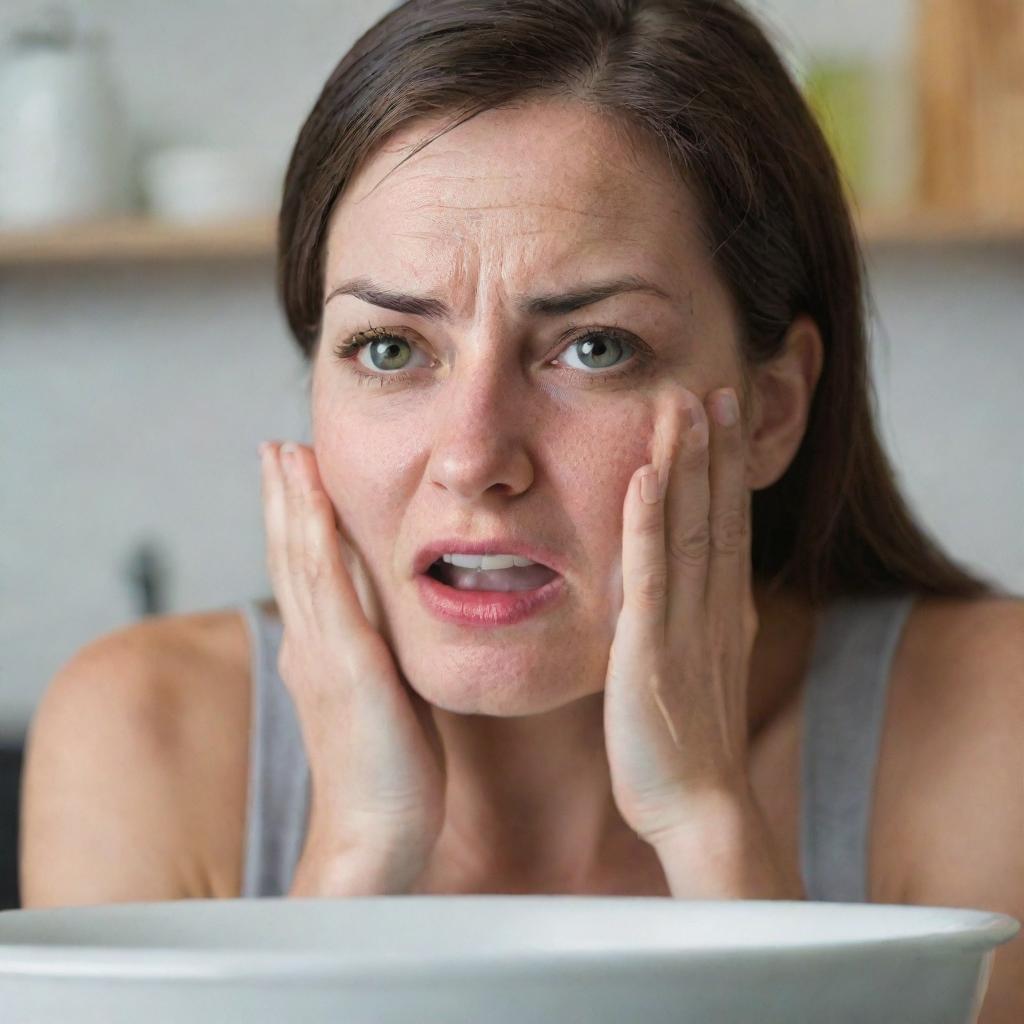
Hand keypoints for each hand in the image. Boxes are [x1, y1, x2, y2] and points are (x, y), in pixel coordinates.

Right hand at [259, 441, 446, 885]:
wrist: (376, 835)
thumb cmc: (388, 776)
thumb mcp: (384, 699)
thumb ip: (379, 658)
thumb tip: (391, 626)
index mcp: (319, 653)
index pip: (304, 574)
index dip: (297, 522)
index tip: (296, 477)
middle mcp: (309, 644)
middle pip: (290, 555)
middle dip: (283, 497)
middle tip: (276, 448)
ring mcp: (320, 651)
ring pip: (298, 557)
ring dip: (290, 500)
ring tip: (282, 453)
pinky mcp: (344, 661)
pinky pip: (325, 582)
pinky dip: (313, 532)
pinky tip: (309, 495)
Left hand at [602, 385, 758, 847]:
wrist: (697, 806)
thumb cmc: (687, 743)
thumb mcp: (697, 666)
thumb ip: (694, 619)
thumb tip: (690, 583)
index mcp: (720, 609)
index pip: (727, 522)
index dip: (726, 465)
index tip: (722, 412)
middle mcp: (712, 607)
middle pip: (718, 512)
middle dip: (715, 447)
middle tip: (714, 386)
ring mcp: (685, 625)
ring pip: (691, 529)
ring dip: (687, 465)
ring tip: (685, 406)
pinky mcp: (651, 650)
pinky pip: (650, 576)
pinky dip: (648, 524)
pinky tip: (643, 478)